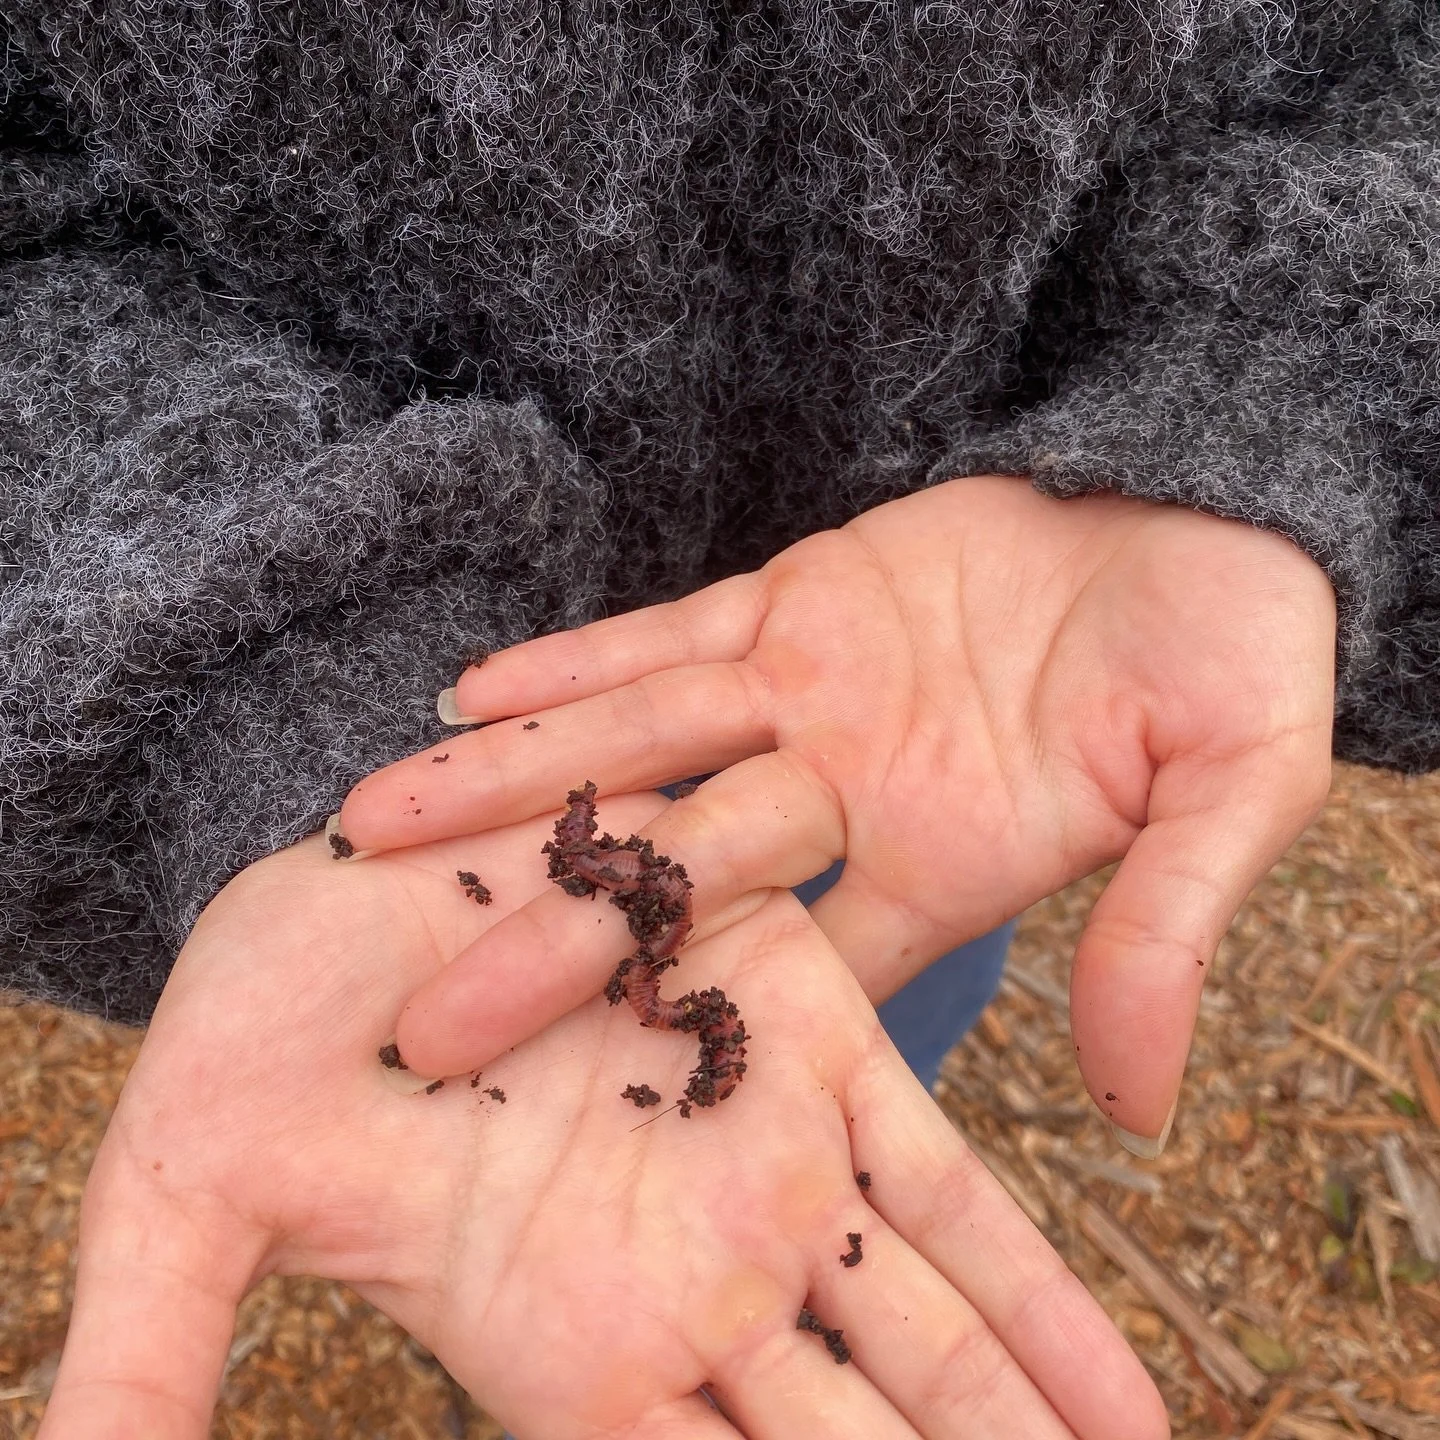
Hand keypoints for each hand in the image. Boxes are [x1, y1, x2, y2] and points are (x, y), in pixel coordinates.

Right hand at [37, 793, 1165, 1439]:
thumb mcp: (191, 1187)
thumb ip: (151, 1358)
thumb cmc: (260, 1021)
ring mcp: (753, 1157)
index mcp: (558, 1353)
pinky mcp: (801, 1026)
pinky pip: (938, 1170)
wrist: (354, 863)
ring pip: (927, 1333)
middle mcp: (680, 1279)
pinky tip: (1119, 1381)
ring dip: (1037, 1427)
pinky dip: (1026, 1274)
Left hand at [335, 474, 1334, 1150]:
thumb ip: (1171, 932)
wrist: (1206, 516)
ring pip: (637, 752)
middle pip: (676, 880)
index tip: (575, 1100)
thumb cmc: (1240, 656)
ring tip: (379, 830)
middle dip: (549, 945)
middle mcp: (846, 794)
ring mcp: (808, 696)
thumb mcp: (1237, 791)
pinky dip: (577, 664)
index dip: (698, 1041)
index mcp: (940, 865)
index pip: (799, 983)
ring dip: (514, 790)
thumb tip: (1140, 1106)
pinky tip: (476, 692)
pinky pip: (666, 637)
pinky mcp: (797, 599)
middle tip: (420, 1020)